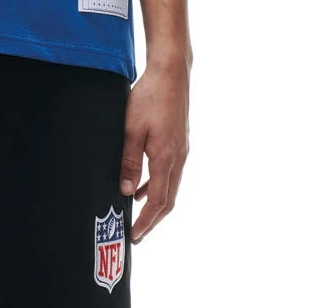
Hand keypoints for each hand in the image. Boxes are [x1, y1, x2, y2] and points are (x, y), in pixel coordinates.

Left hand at [119, 55, 189, 242]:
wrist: (171, 72)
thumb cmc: (150, 97)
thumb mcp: (131, 130)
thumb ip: (129, 162)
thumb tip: (127, 191)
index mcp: (167, 158)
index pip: (158, 201)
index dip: (146, 221)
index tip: (135, 235)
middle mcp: (179, 157)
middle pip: (168, 199)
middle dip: (153, 219)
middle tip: (137, 233)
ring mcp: (181, 149)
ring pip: (170, 186)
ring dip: (155, 203)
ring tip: (138, 215)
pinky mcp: (179, 141)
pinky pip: (169, 172)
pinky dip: (157, 185)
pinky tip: (143, 186)